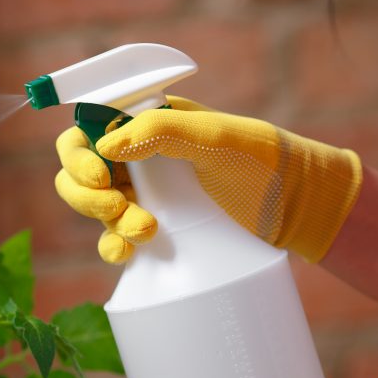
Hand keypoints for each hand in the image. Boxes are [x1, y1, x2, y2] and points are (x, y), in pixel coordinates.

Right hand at [55, 96, 361, 263]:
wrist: (298, 209)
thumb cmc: (263, 162)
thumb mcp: (217, 139)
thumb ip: (162, 132)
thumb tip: (105, 146)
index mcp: (147, 123)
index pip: (88, 130)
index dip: (79, 153)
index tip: (100, 174)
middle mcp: (139, 157)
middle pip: (80, 172)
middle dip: (88, 194)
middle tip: (116, 206)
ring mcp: (144, 195)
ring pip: (95, 207)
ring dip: (105, 221)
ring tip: (145, 231)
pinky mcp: (155, 229)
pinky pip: (115, 238)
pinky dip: (112, 246)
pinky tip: (124, 253)